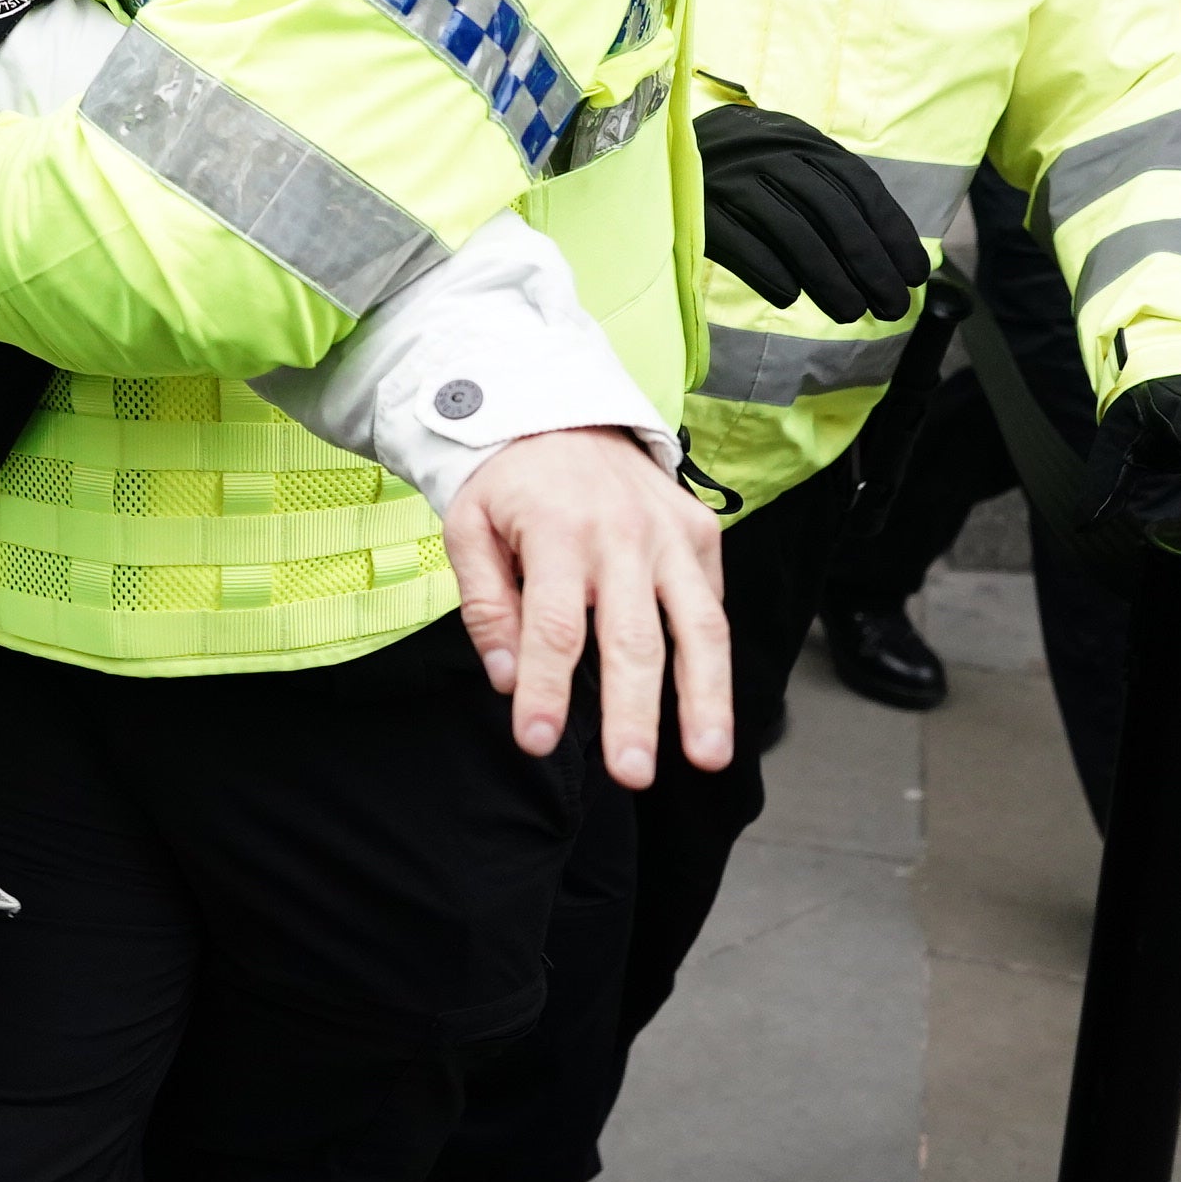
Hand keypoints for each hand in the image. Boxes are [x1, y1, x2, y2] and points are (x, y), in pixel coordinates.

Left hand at [441, 427, 731, 789]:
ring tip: (707, 756)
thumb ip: (486, 604)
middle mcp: (622, 534)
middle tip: (630, 773)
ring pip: (698, 627)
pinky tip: (708, 706)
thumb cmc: (508, 480)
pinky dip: (713, 657)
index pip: (553, 628)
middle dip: (633, 713)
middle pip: (632, 639)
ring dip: (705, 699)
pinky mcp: (701, 532)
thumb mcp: (468, 527)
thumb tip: (509, 679)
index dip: (547, 690)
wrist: (562, 408)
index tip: (536, 743)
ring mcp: (670, 534)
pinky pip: (709, 603)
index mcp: (556, 530)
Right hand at [693, 104, 929, 321]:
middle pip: (833, 214)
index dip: (893, 233)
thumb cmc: (746, 167)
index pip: (861, 188)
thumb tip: (888, 257)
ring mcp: (733, 180)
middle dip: (869, 265)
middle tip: (890, 306)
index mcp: (804, 143)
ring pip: (794, 232)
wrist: (664, 145)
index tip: (914, 275)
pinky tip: (790, 297)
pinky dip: (770, 272)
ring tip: (850, 313)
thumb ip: (833, 196)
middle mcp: (772, 156)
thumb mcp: (792, 162)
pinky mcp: (698, 208)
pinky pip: (742, 245)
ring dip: (828, 279)